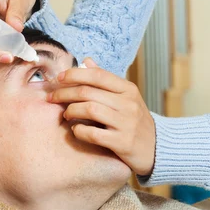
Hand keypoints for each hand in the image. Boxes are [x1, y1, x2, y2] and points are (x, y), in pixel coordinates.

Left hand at [51, 58, 155, 176]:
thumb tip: (86, 61)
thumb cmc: (135, 120)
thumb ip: (105, 80)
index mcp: (128, 89)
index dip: (75, 74)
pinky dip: (80, 131)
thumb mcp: (125, 97)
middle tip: (52, 97)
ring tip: (66, 114)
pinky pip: (93, 134)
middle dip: (65, 93)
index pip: (98, 75)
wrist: (157, 148)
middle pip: (89, 92)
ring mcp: (126, 123)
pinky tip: (76, 131)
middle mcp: (128, 103)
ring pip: (90, 109)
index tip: (59, 78)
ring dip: (71, 111)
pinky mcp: (123, 142)